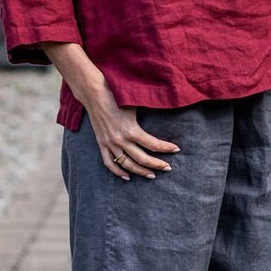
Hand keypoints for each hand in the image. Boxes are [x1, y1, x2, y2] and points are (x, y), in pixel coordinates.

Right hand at [42, 41, 178, 178]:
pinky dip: (118, 171)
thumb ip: (149, 110)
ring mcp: (110, 144)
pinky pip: (109, 163)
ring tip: (152, 175)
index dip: (166, 148)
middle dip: (157, 165)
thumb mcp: (135, 103)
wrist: (94, 94)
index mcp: (131, 130)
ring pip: (127, 164)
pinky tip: (127, 176)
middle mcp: (120, 140)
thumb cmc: (117, 95)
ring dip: (140, 172)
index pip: (153, 144)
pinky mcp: (101, 144)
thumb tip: (167, 110)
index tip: (176, 149)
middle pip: (142, 159)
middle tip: (168, 168)